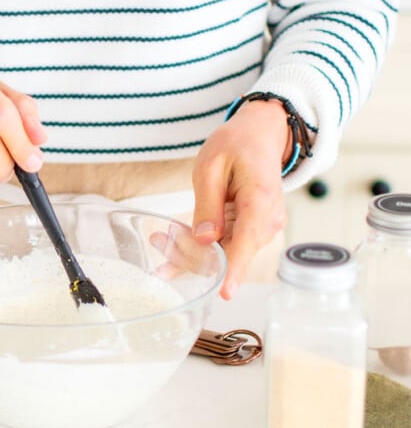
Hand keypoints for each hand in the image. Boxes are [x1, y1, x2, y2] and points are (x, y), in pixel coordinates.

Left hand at [150, 100, 288, 299]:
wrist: (261, 135)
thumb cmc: (238, 144)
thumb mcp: (211, 166)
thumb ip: (207, 204)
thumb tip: (205, 240)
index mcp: (259, 199)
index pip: (247, 241)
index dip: (234, 269)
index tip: (224, 292)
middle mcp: (268, 219)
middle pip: (231, 252)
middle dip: (194, 255)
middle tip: (160, 241)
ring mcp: (263, 226)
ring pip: (227, 252)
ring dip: (194, 251)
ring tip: (161, 239)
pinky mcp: (253, 229)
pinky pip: (228, 244)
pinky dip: (204, 244)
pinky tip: (176, 241)